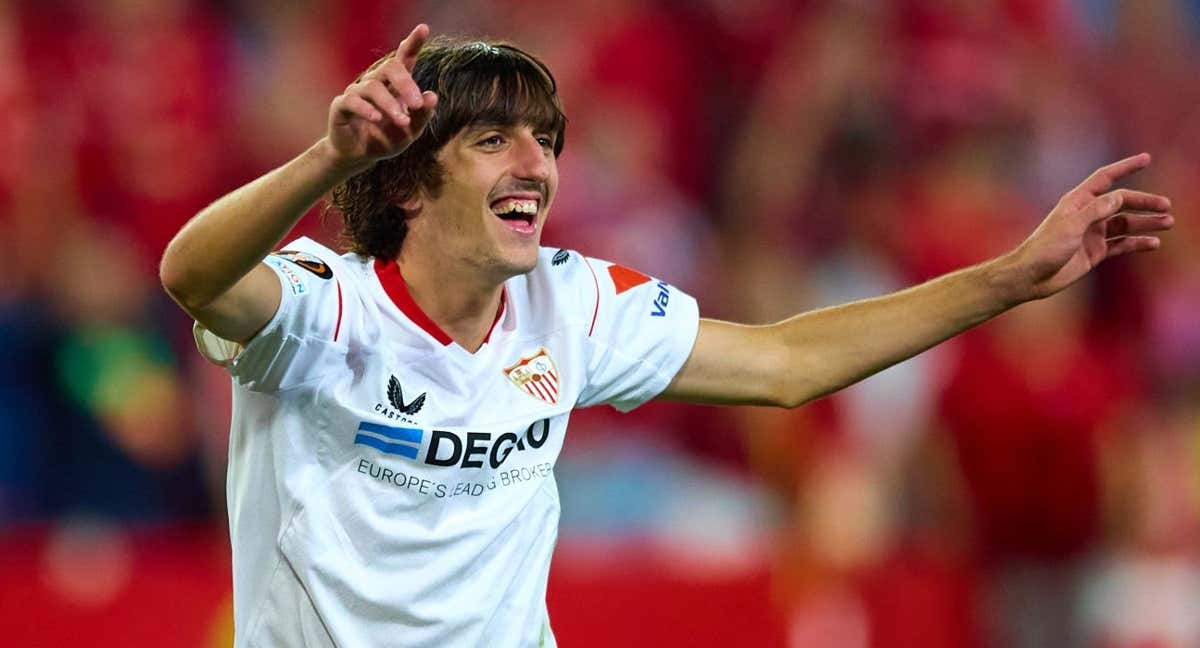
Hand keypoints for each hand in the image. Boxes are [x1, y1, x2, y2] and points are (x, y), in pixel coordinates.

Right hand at [324, 24, 438, 168]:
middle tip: (416, 103)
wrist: (360, 157)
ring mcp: (357, 92)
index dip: (413, 42)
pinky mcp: (341, 106)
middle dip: (406, 84)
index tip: (424, 28)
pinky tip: (376, 118)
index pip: (404, 58)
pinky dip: (366, 109)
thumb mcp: (410, 132)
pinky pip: (352, 101)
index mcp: (395, 85)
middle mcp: (376, 83)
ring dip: (390, 105)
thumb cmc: (386, 139)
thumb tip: (432, 96)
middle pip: (390, 68)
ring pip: (374, 87)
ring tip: (402, 121)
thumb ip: (422, 116)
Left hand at [1008, 153, 1173, 300]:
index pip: (1105, 178)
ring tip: (1167, 223)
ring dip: (1146, 223)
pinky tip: (1153, 244)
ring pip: (1125, 223)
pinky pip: (1122, 244)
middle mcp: (1087, 215)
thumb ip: (1095, 211)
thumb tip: (1119, 196)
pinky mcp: (1095, 252)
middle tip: (1166, 206)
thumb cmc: (1044, 249)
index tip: (1146, 159)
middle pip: (1121, 202)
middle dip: (1144, 202)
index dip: (1125, 167)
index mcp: (1077, 202)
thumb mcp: (1071, 226)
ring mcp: (1092, 234)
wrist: (1031, 277)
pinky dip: (1137, 243)